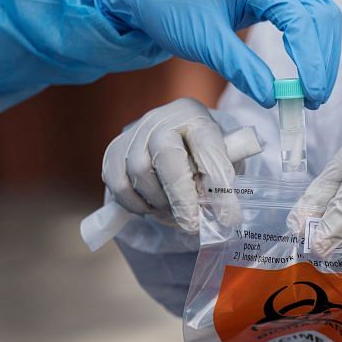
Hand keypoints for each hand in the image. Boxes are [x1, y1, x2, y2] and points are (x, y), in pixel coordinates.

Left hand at [94, 0, 340, 109]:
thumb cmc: (171, 2)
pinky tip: (305, 72)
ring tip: (311, 92)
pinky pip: (309, 17)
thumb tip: (272, 98)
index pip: (302, 21)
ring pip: (321, 16)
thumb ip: (241, 68)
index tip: (309, 95)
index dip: (311, 62)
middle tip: (313, 100)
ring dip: (322, 55)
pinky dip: (312, 46)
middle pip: (322, 17)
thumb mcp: (204, 40)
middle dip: (323, 61)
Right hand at [102, 98, 240, 232]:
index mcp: (194, 116)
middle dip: (181, 196)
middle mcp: (161, 120)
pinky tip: (153, 208)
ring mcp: (134, 134)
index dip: (217, 181)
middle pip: (166, 155)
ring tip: (175, 212)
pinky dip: (136, 204)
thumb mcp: (222, 160)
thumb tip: (222, 216)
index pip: (207, 145)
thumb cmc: (203, 155)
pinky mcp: (114, 152)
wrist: (174, 141)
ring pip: (140, 172)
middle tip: (192, 224)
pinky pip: (120, 185)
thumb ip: (219, 182)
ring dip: (159, 201)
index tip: (227, 215)